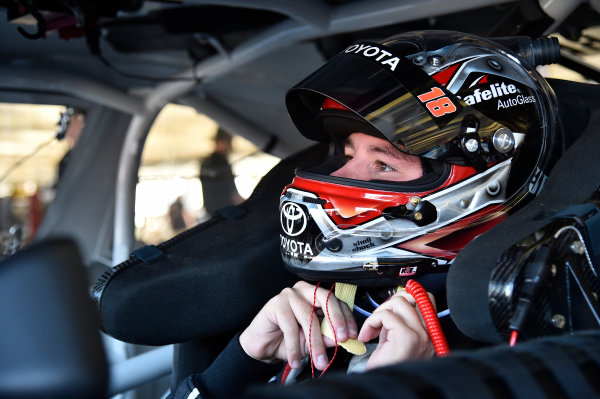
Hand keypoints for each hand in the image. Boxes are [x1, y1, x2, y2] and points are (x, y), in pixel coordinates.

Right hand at [239, 281, 357, 369]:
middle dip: (336, 320)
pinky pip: (290, 326)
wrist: (261, 346)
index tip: (352, 335)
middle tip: (341, 340)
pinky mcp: (275, 304)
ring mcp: (289, 295)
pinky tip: (296, 360)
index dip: (346, 318)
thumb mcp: (312, 341)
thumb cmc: (287, 340)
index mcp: (316, 296)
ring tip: (318, 361)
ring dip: (315, 342)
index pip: (336, 302)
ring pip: (308, 317)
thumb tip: (341, 338)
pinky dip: (295, 347)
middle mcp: (304, 291)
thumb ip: (326, 337)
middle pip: (326, 300)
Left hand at [358, 290, 433, 369]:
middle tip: (379, 319)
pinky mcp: (407, 338)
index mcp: (429, 334)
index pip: (426, 300)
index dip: (406, 296)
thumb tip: (392, 304)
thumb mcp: (395, 341)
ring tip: (372, 330)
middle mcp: (429, 334)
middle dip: (390, 303)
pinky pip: (385, 315)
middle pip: (412, 297)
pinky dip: (371, 322)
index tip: (391, 306)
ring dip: (378, 313)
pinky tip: (368, 336)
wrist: (386, 388)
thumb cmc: (387, 368)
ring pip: (398, 302)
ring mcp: (420, 336)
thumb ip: (398, 323)